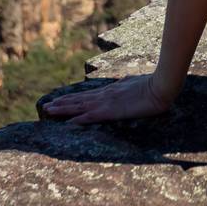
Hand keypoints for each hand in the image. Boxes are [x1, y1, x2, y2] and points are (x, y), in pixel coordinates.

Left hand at [38, 73, 174, 124]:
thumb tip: (123, 82)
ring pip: (79, 106)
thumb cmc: (152, 85)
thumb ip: (125, 84)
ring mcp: (107, 102)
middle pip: (78, 100)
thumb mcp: (134, 84)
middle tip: (46, 107)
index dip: (72, 98)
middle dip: (62, 104)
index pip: (86, 95)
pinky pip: (90, 117)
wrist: (160, 85)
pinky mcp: (112, 111)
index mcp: (110, 90)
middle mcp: (105, 95)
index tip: (60, 100)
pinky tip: (67, 122)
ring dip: (63, 109)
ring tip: (48, 111)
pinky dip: (78, 119)